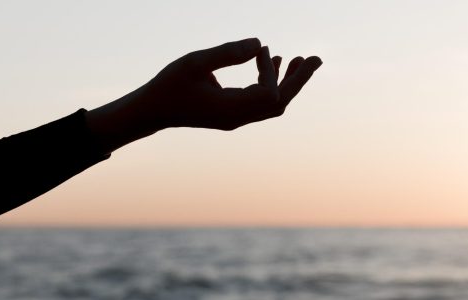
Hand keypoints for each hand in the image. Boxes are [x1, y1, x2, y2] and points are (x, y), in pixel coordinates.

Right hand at [86, 38, 322, 151]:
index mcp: (230, 110)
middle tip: (316, 58)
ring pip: (272, 104)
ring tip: (300, 59)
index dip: (272, 72)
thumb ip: (227, 53)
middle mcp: (238, 118)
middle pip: (279, 104)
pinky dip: (270, 83)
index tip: (262, 50)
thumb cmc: (168, 85)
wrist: (150, 112)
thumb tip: (260, 43)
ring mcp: (236, 119)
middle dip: (299, 80)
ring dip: (287, 82)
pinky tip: (272, 61)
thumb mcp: (195, 62)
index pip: (269, 95)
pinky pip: (261, 102)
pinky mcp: (232, 114)